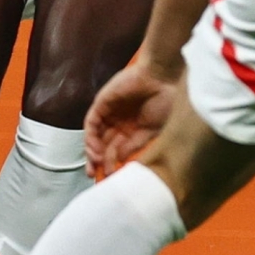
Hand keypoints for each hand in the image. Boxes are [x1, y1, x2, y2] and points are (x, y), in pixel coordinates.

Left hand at [86, 60, 181, 177]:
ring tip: (97, 163)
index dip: (112, 163)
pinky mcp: (102, 103)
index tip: (110, 176)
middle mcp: (119, 122)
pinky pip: (91, 123)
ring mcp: (109, 112)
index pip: (116, 149)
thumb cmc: (164, 101)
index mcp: (133, 129)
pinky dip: (91, 137)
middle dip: (97, 161)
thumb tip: (119, 159)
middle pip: (102, 144)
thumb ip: (134, 145)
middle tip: (95, 175)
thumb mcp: (152, 130)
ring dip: (92, 151)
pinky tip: (96, 149)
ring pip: (94, 135)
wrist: (162, 77)